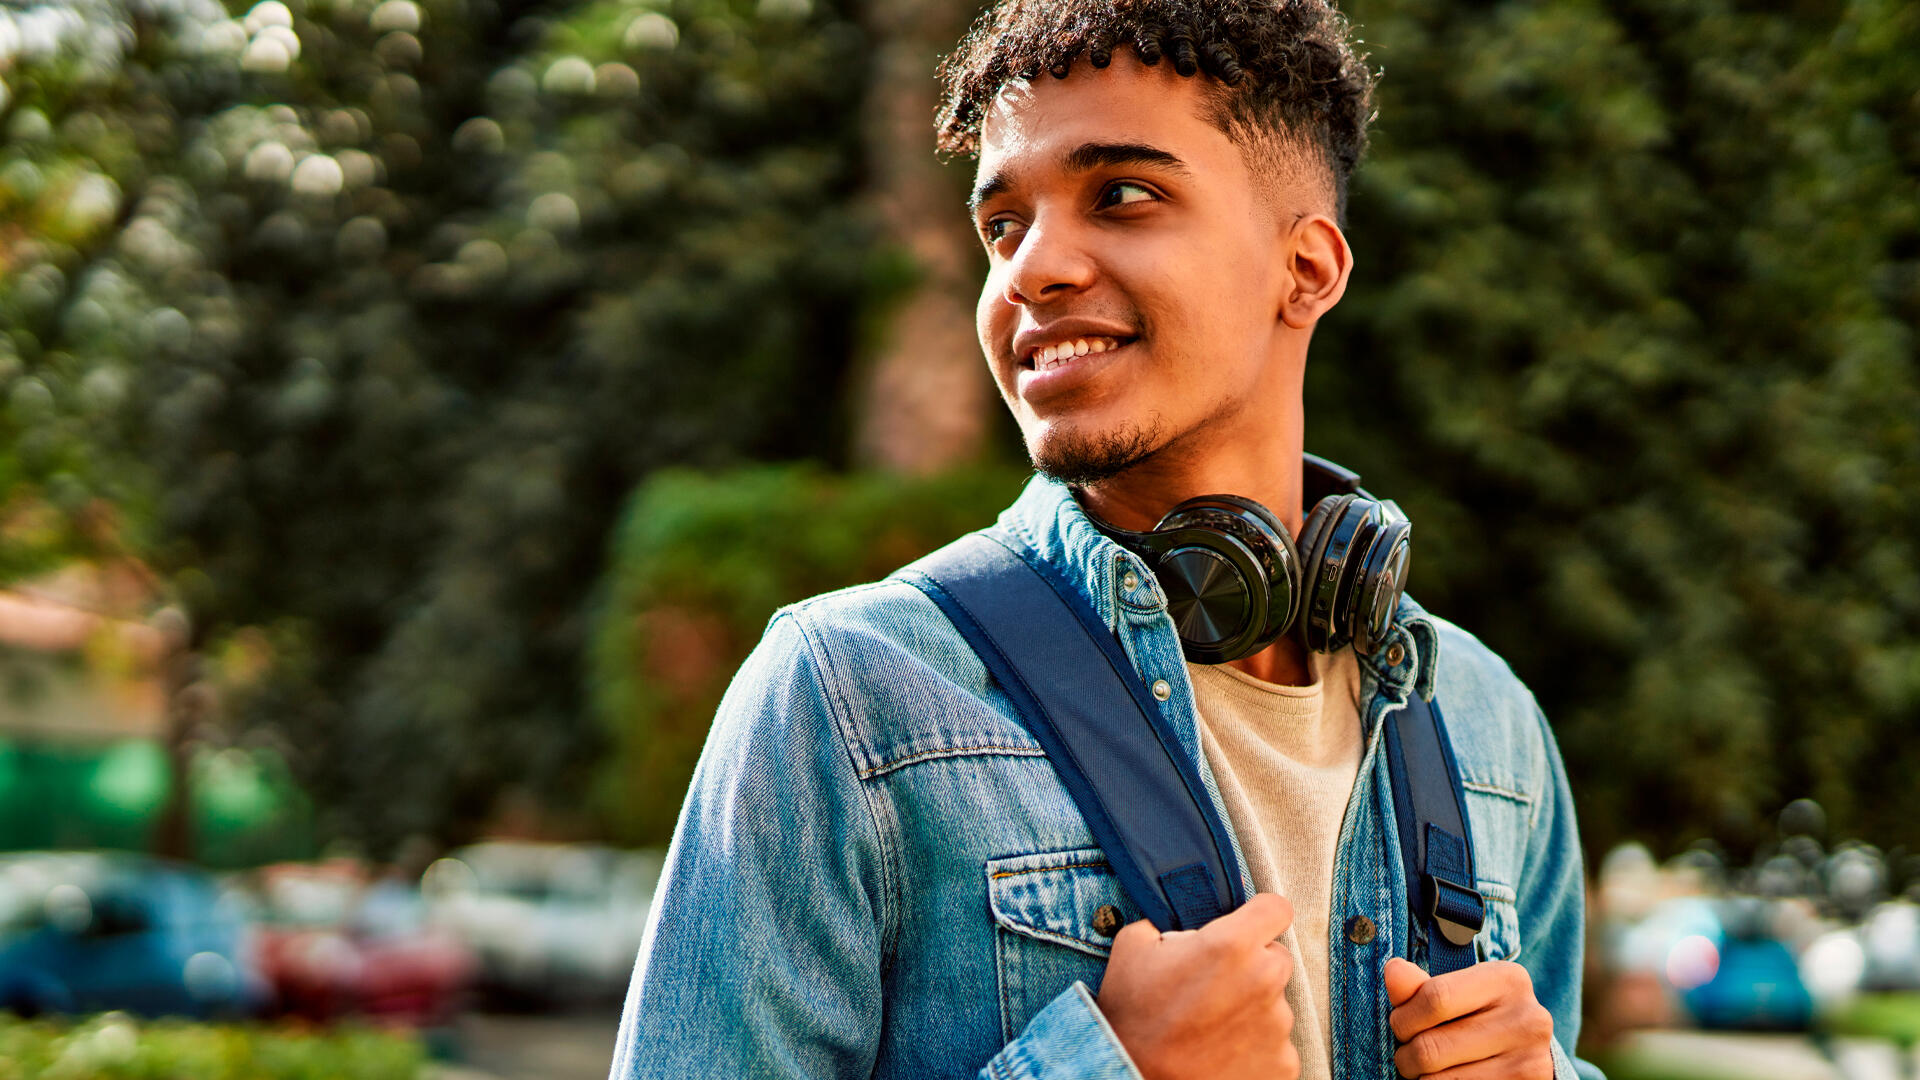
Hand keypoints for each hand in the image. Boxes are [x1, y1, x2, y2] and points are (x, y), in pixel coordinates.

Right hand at [1096, 892, 1298, 1079]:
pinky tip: (1223, 1051)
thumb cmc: (1131, 1018)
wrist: (1133, 1076)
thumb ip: (1168, 923)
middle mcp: (1263, 981)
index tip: (1249, 926)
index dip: (1260, 915)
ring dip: (1251, 1009)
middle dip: (1252, 966)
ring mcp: (1277, 1026)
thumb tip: (1184, 926)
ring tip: (1212, 1027)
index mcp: (1231, 945)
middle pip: (1277, 958)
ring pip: (1276, 1004)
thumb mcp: (1133, 947)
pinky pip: (1277, 1044)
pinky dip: (1256, 1046)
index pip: (1276, 908)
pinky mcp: (1283, 1064)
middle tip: (1216, 986)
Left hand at [1384, 957, 1554, 1078]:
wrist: (1528, 1052)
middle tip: (1409, 1055)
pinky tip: (1451, 1078)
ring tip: (1429, 1069)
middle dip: (1407, 1055)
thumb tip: (1393, 971)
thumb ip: (1421, 987)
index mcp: (1506, 979)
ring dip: (1421, 1077)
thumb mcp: (1459, 992)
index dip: (1405, 1017)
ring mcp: (1529, 1059)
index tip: (1401, 1024)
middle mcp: (1526, 1018)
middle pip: (1432, 1046)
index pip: (1436, 998)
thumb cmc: (1483, 1015)